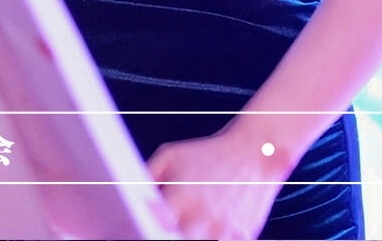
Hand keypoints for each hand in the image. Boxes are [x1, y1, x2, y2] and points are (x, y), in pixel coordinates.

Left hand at [147, 128, 284, 239]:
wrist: (254, 150)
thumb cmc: (207, 153)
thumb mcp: (170, 155)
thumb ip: (146, 177)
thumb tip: (127, 198)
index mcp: (182, 198)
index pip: (154, 227)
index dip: (143, 228)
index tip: (137, 227)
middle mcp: (204, 218)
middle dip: (164, 237)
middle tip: (158, 230)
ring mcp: (226, 231)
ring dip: (190, 240)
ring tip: (187, 228)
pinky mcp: (244, 236)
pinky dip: (215, 240)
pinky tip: (209, 232)